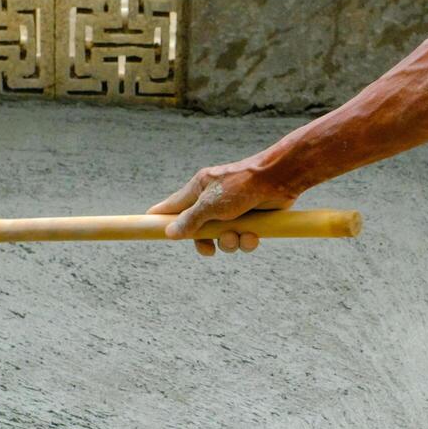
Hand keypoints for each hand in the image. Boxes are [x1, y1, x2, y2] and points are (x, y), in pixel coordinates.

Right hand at [148, 159, 296, 256]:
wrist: (279, 179)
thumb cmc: (242, 185)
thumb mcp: (211, 204)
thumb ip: (190, 220)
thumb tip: (170, 233)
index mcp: (198, 190)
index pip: (172, 206)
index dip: (161, 218)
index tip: (148, 227)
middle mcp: (213, 200)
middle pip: (198, 230)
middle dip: (205, 242)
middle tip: (208, 250)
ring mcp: (232, 210)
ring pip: (222, 238)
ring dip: (230, 242)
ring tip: (238, 235)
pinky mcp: (250, 219)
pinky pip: (242, 238)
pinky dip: (247, 240)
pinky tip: (254, 235)